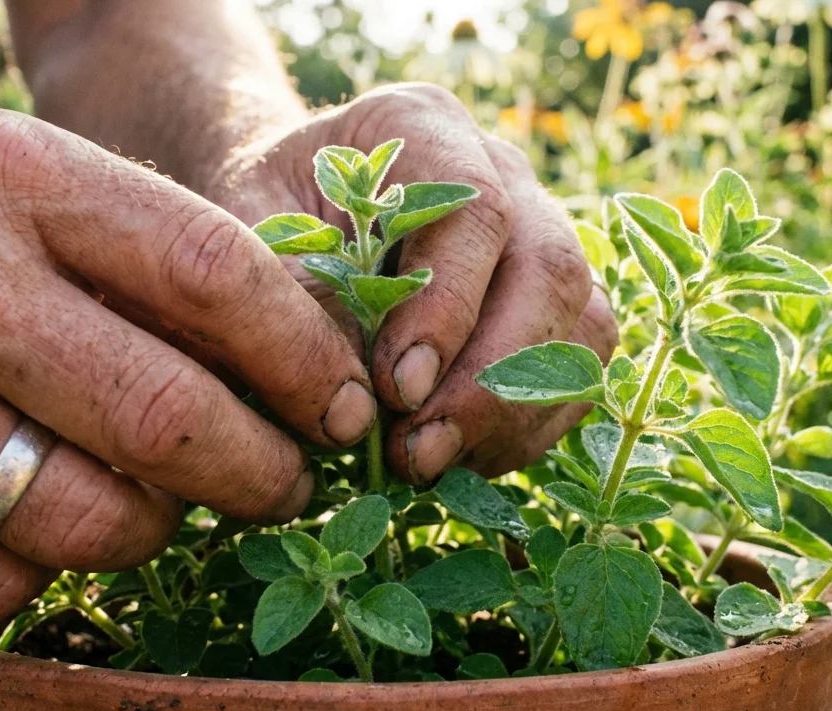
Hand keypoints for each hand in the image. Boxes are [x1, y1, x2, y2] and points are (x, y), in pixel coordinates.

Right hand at [0, 110, 373, 620]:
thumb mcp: (35, 186)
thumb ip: (156, 259)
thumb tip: (303, 367)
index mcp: (15, 181)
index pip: (213, 276)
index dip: (304, 358)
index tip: (343, 405)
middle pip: (166, 418)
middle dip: (262, 472)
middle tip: (287, 482)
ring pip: (92, 524)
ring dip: (159, 529)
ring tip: (164, 500)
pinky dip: (52, 572)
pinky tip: (46, 523)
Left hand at [204, 84, 617, 483]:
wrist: (285, 204)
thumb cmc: (263, 215)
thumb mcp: (249, 235)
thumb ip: (299, 300)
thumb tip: (359, 405)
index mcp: (422, 126)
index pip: (476, 210)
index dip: (448, 309)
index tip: (395, 390)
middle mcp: (503, 168)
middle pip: (549, 268)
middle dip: (490, 379)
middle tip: (419, 452)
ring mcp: (541, 231)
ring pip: (582, 322)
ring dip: (515, 412)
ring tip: (432, 464)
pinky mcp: (556, 299)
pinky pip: (581, 368)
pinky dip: (529, 426)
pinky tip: (460, 457)